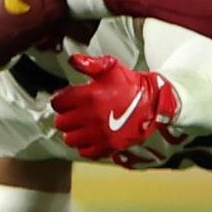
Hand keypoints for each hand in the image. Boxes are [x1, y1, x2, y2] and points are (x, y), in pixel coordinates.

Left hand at [51, 54, 182, 163]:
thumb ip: (89, 64)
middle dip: (65, 116)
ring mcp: (99, 134)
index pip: (58, 103)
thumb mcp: (111, 67)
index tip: (67, 100)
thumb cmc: (130, 84)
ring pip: (69, 139)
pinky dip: (85, 146)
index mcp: (89, 96)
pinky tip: (90, 137)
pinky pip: (84, 152)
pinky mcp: (108, 146)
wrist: (153, 103)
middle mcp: (91, 117)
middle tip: (73, 113)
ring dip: (72, 133)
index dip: (60, 100)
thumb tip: (72, 60)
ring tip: (80, 126)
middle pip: (60, 122)